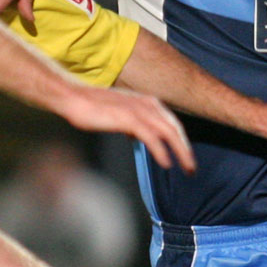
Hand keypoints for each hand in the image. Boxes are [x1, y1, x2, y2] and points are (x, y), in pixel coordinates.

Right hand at [58, 84, 195, 172]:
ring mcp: (139, 110)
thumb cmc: (91, 107)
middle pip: (174, 128)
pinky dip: (161, 151)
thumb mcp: (117, 114)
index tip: (185, 157)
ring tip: (186, 168)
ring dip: (180, 152)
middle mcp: (147, 104)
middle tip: (192, 168)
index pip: (171, 123)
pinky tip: (166, 162)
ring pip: (168, 133)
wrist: (74, 98)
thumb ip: (130, 123)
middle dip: (185, 149)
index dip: (181, 141)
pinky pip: (152, 137)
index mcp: (147, 102)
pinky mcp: (129, 118)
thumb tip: (135, 137)